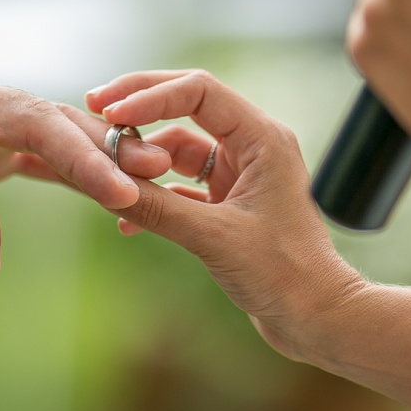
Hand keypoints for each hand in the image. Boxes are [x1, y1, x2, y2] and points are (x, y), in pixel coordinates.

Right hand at [81, 70, 364, 363]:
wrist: (316, 319)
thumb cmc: (283, 275)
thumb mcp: (212, 237)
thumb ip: (156, 208)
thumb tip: (102, 184)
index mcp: (262, 138)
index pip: (199, 91)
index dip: (150, 95)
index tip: (109, 111)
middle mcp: (253, 146)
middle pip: (186, 106)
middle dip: (140, 107)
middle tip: (93, 106)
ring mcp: (240, 173)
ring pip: (178, 148)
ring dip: (143, 159)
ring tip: (107, 173)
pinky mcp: (229, 202)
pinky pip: (180, 184)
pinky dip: (154, 194)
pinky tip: (126, 220)